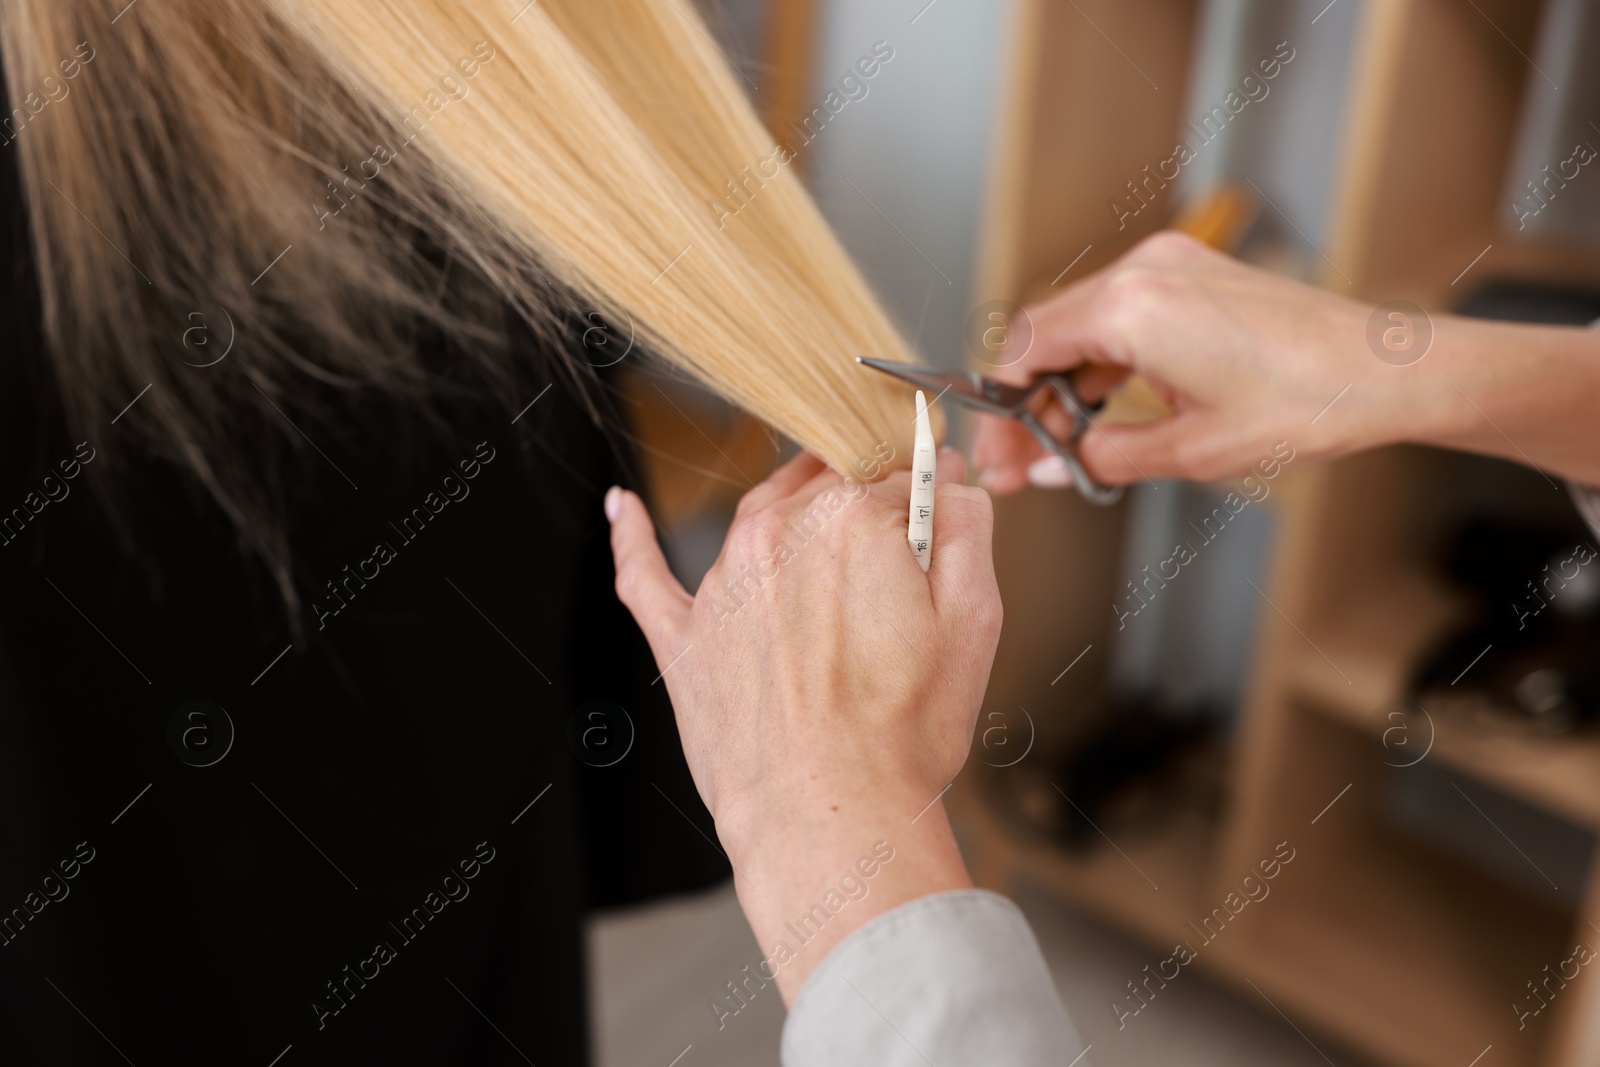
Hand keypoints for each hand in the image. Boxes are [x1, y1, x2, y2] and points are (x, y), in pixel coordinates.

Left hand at [605, 450, 1000, 1000]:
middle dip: (868, 518)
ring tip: (834, 568)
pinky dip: (633, 535)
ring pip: (761, 517)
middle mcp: (777, 531)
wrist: (828, 815)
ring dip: (796, 526)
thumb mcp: (974, 619)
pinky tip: (624, 507)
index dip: (927, 509)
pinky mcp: (682, 634)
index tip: (938, 537)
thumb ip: (967, 526)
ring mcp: (721, 581)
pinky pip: (644, 570)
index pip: (898, 476)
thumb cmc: (902, 732)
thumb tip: (951, 475)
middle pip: (828, 489)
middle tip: (898, 580)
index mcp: (852, 516)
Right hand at [973, 231, 1403, 490]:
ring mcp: (1168, 264)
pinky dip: (1099, 360)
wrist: (1386, 369)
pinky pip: (1119, 314)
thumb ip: (1104, 456)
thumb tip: (1051, 467)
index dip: (1001, 410)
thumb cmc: (1306, 402)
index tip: (999, 455)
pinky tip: (1101, 411)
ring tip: (1061, 445)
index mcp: (1130, 309)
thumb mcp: (1191, 451)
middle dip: (1024, 400)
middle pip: (1044, 333)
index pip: (1025, 350)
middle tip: (1021, 461)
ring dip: (1061, 382)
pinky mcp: (1190, 273)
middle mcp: (1142, 271)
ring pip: (1078, 324)